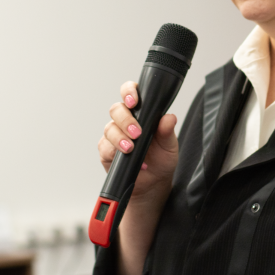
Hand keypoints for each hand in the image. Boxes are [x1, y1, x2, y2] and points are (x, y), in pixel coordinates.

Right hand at [98, 81, 179, 202]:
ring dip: (120, 138)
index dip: (129, 91)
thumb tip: (169, 118)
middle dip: (125, 120)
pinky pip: (104, 146)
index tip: (134, 101)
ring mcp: (114, 135)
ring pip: (109, 128)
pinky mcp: (107, 151)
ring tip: (132, 148)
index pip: (130, 93)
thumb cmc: (161, 159)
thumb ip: (167, 131)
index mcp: (141, 112)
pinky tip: (128, 158)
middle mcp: (125, 121)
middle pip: (116, 109)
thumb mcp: (169, 145)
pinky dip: (115, 152)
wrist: (153, 183)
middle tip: (136, 132)